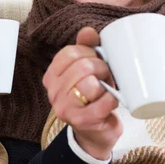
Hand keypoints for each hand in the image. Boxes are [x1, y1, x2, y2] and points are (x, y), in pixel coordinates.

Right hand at [42, 27, 122, 159]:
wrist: (96, 132)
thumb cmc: (93, 97)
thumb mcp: (88, 70)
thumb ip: (85, 47)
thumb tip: (87, 31)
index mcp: (52, 76)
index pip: (69, 53)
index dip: (88, 52)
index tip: (96, 59)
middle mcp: (53, 93)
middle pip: (82, 67)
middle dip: (101, 68)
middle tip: (106, 75)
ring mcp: (65, 109)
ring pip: (90, 84)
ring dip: (106, 85)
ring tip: (107, 89)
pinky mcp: (81, 122)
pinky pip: (103, 102)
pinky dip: (112, 100)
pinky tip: (111, 101)